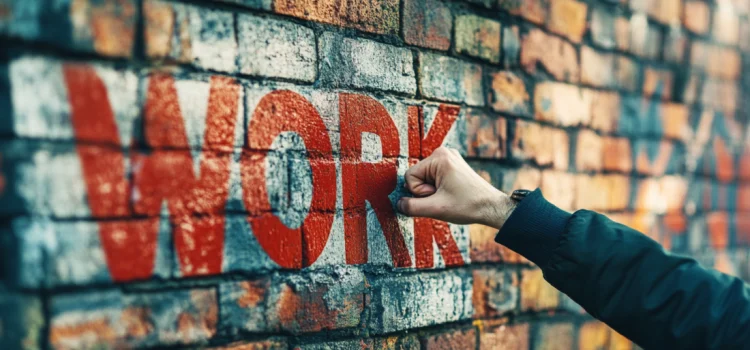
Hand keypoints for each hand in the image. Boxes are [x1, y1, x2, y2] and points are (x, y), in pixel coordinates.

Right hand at [398, 147, 515, 228]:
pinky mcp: (452, 165)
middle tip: (445, 197)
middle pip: (416, 176)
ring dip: (432, 191)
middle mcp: (443, 152)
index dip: (419, 192)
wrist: (491, 207)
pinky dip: (438, 188)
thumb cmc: (468, 205)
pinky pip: (432, 178)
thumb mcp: (435, 209)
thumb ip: (411, 207)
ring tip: (449, 196)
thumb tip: (398, 204)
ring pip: (424, 178)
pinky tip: (451, 193)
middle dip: (426, 191)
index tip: (437, 196)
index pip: (409, 177)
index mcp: (439, 157)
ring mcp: (448, 158)